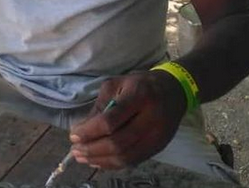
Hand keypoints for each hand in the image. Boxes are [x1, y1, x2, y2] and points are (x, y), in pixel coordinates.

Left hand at [68, 70, 186, 168]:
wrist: (174, 90)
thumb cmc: (141, 83)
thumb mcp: (118, 84)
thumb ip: (101, 105)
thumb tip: (82, 129)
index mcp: (139, 96)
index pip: (111, 120)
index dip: (89, 131)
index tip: (73, 134)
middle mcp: (150, 118)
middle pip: (118, 143)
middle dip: (92, 149)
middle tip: (75, 150)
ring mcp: (157, 136)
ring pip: (126, 157)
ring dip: (100, 160)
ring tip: (83, 157)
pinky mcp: (159, 147)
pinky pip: (133, 161)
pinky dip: (113, 164)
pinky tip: (99, 161)